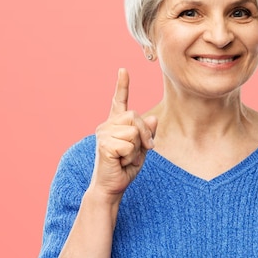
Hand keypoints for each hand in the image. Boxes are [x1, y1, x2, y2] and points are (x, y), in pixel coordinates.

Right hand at [90, 68, 157, 201]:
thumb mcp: (141, 150)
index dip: (122, 85)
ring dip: (137, 148)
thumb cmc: (124, 168)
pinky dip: (130, 156)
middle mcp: (107, 125)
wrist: (111, 187)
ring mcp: (103, 133)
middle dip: (144, 134)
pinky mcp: (103, 144)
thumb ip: (147, 134)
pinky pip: (129, 144)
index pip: (119, 101)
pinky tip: (120, 162)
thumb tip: (154, 119)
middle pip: (135, 116)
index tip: (123, 70)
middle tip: (140, 151)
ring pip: (134, 130)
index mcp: (115, 124)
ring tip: (126, 158)